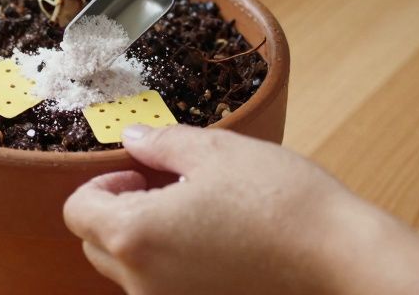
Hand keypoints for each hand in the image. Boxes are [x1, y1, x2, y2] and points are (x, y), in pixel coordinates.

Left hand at [63, 124, 363, 294]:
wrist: (341, 259)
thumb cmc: (281, 201)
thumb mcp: (215, 152)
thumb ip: (161, 144)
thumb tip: (132, 138)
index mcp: (134, 236)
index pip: (77, 211)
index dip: (103, 184)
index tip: (141, 174)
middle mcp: (142, 284)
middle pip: (97, 245)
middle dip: (118, 212)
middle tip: (166, 189)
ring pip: (130, 272)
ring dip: (145, 241)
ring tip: (197, 215)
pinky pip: (163, 291)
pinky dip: (172, 269)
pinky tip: (214, 245)